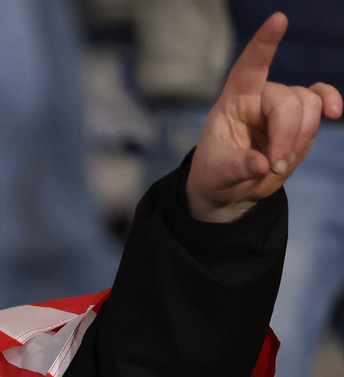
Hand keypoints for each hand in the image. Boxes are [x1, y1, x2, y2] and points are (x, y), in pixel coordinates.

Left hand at [187, 13, 341, 222]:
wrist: (231, 186)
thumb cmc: (217, 172)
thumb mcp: (216, 174)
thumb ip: (238, 167)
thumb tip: (263, 165)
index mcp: (234, 101)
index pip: (249, 67)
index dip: (264, 44)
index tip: (279, 20)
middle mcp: (260, 96)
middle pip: (289, 101)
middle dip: (287, 136)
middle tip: (276, 166)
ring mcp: (283, 105)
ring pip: (309, 106)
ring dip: (300, 139)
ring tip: (280, 164)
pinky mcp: (300, 118)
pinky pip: (321, 99)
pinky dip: (330, 103)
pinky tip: (334, 113)